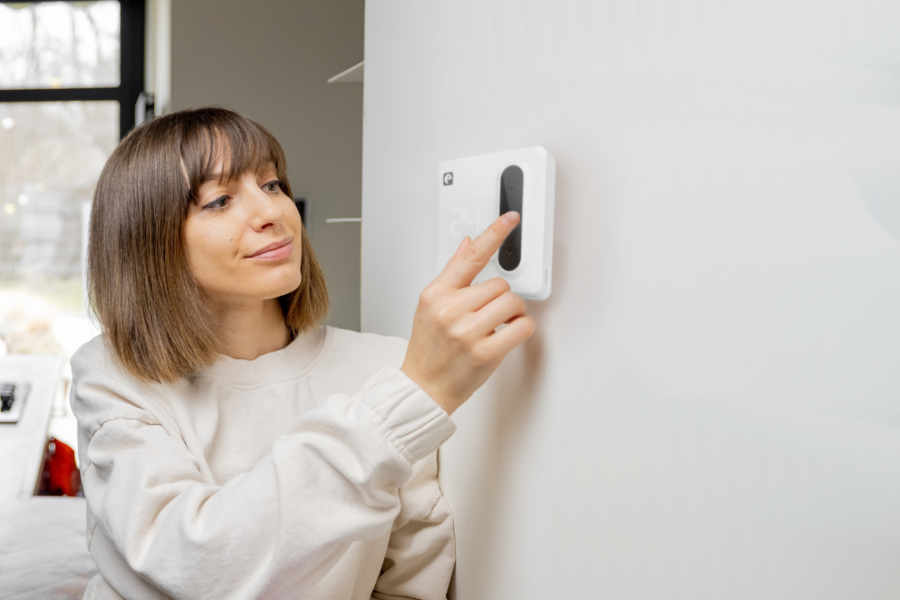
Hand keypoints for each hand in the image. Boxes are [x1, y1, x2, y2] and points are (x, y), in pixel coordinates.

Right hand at [401, 212, 535, 414]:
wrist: (424, 387)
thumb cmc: (428, 348)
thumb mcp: (430, 305)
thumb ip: (452, 275)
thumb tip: (468, 244)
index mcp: (436, 294)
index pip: (470, 256)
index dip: (494, 233)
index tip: (510, 219)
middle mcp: (451, 310)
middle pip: (499, 284)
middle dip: (500, 298)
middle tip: (489, 313)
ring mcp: (467, 332)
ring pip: (512, 303)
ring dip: (512, 313)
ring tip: (496, 325)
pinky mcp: (485, 353)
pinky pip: (522, 327)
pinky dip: (521, 329)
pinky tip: (506, 335)